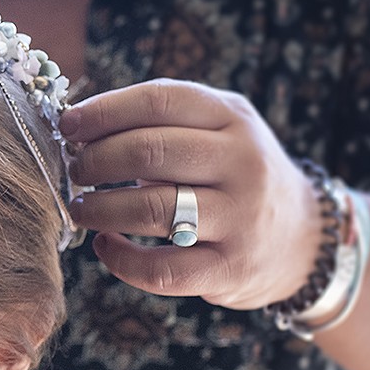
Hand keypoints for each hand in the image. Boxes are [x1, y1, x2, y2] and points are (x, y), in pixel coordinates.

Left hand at [60, 79, 323, 309]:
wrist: (301, 237)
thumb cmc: (234, 176)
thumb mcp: (218, 132)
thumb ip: (162, 124)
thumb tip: (79, 126)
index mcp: (234, 117)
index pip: (159, 101)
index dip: (104, 111)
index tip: (68, 124)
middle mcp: (243, 163)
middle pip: (150, 152)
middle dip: (96, 161)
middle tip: (74, 171)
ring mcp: (240, 218)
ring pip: (151, 209)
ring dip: (100, 209)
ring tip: (79, 208)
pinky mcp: (230, 268)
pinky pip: (161, 269)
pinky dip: (121, 259)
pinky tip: (105, 246)